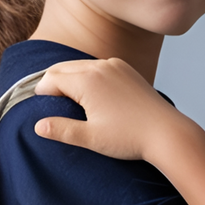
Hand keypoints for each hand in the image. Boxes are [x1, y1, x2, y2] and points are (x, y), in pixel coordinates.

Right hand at [32, 58, 193, 163]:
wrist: (167, 133)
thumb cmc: (130, 138)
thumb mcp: (91, 138)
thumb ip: (62, 130)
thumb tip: (38, 126)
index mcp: (87, 81)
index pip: (51, 79)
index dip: (41, 92)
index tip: (38, 106)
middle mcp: (100, 66)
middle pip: (63, 68)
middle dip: (52, 82)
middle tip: (46, 100)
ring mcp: (115, 65)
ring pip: (80, 66)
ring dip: (69, 78)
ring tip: (65, 98)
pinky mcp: (126, 70)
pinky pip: (98, 67)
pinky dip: (87, 76)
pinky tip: (89, 93)